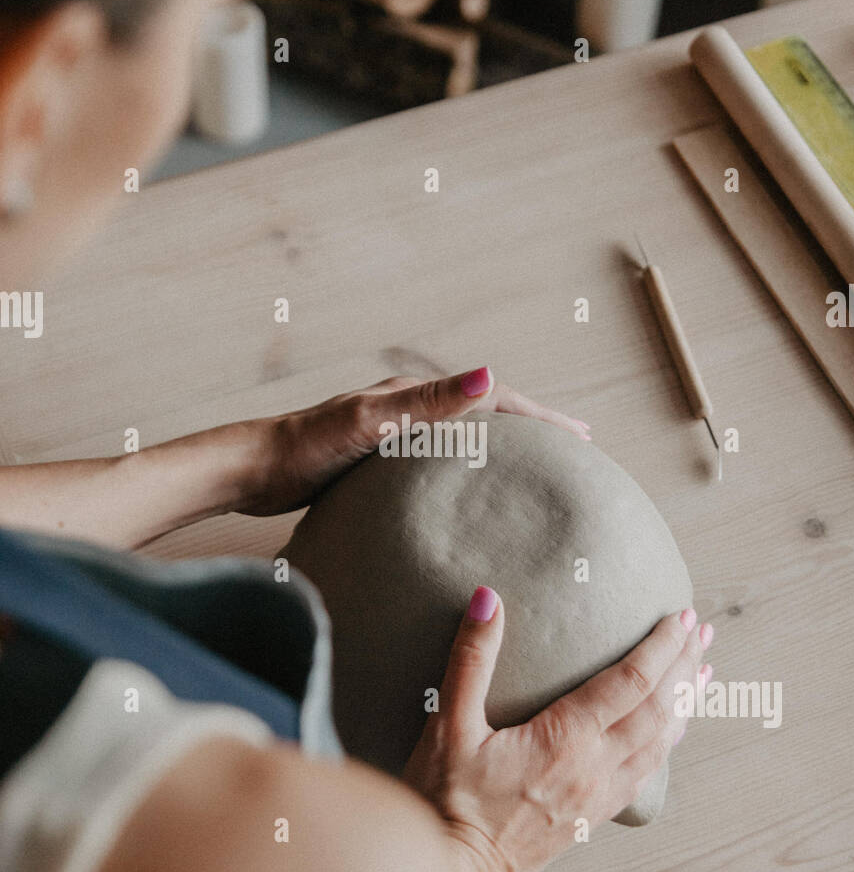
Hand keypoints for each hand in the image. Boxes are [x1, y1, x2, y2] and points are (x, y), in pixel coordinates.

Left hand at [232, 366, 589, 516]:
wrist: (253, 469)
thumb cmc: (305, 448)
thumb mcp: (369, 423)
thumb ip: (427, 403)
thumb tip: (487, 374)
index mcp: (415, 399)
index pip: (495, 400)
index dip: (541, 418)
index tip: (582, 438)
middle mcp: (410, 411)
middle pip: (489, 415)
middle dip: (535, 428)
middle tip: (578, 449)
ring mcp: (398, 437)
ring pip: (468, 439)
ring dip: (507, 448)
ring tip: (539, 469)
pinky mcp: (381, 463)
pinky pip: (442, 464)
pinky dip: (471, 471)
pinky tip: (472, 497)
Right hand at [404, 590, 712, 871]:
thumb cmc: (445, 801)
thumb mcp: (448, 725)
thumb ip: (471, 660)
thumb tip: (488, 598)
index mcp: (565, 739)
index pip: (630, 682)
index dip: (660, 646)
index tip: (680, 617)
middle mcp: (594, 768)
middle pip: (657, 708)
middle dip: (684, 664)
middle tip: (703, 629)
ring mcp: (599, 796)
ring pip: (660, 742)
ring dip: (686, 701)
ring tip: (704, 670)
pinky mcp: (593, 817)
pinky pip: (647, 772)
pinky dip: (669, 742)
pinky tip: (675, 729)